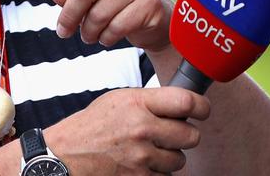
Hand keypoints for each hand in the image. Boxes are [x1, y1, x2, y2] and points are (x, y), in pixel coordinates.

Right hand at [44, 87, 209, 174]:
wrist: (67, 154)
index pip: (186, 102)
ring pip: (180, 159)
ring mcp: (142, 157)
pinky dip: (156, 171)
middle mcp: (142, 129)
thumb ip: (149, 101)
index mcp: (136, 103)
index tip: (202, 109)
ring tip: (147, 148)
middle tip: (169, 132)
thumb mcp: (118, 100)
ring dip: (169, 155)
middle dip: (184, 134)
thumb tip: (181, 106)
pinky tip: (140, 162)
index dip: (201, 106)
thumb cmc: (92, 125)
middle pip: (191, 135)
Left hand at [50, 0, 173, 49]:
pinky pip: (116, 28)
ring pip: (98, 15)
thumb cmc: (112, 3)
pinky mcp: (150, 4)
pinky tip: (108, 36)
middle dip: (70, 16)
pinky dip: (105, 38)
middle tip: (64, 31)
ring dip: (89, 32)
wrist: (153, 21)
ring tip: (90, 34)